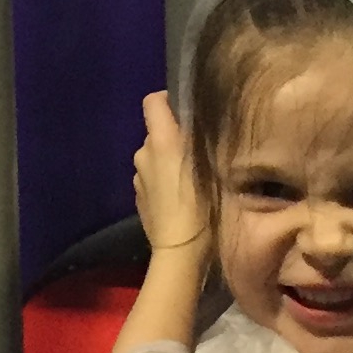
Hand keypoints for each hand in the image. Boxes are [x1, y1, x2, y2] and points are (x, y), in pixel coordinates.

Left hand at [132, 91, 206, 256]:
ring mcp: (137, 177)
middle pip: (155, 132)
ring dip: (167, 161)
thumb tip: (205, 126)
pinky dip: (162, 182)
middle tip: (199, 152)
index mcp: (161, 140)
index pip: (153, 102)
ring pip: (153, 157)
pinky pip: (151, 179)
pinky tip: (179, 199)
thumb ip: (207, 142)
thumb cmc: (202, 207)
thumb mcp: (215, 168)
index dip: (168, 101)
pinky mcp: (137, 198)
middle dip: (173, 137)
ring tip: (190, 179)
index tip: (186, 112)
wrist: (179, 251)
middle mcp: (143, 153)